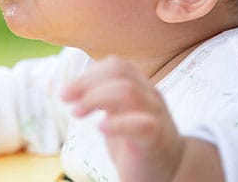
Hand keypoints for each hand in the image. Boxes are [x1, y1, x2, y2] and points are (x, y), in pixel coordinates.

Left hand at [62, 56, 184, 181]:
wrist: (171, 172)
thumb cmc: (137, 142)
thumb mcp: (118, 113)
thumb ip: (103, 97)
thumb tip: (71, 88)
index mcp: (141, 87)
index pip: (116, 65)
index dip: (89, 74)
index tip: (67, 93)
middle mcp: (150, 96)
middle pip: (120, 72)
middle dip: (87, 82)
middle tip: (65, 99)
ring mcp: (155, 116)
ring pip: (129, 92)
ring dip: (95, 98)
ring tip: (77, 112)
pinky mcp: (156, 140)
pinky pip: (142, 124)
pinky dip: (117, 124)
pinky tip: (100, 128)